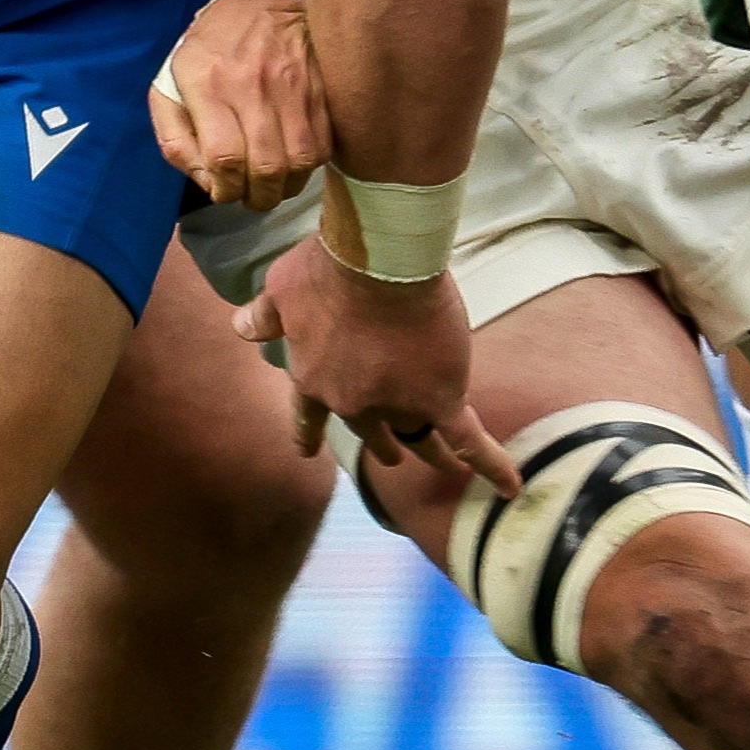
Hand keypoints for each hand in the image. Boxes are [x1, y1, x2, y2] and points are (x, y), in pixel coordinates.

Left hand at [150, 0, 323, 206]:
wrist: (264, 3)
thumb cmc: (210, 49)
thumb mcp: (171, 82)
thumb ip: (175, 137)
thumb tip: (205, 180)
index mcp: (208, 83)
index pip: (224, 158)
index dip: (225, 188)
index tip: (224, 190)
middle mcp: (253, 85)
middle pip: (266, 168)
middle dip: (257, 197)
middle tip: (251, 196)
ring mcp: (292, 86)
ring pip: (300, 161)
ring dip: (286, 186)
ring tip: (273, 184)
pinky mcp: (320, 88)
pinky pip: (323, 144)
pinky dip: (309, 165)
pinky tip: (293, 161)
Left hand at [236, 238, 519, 493]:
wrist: (378, 263)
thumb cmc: (327, 268)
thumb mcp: (281, 289)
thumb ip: (263, 315)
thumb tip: (240, 326)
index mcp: (314, 380)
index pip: (308, 416)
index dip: (308, 433)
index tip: (306, 450)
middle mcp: (354, 404)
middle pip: (370, 432)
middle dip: (382, 445)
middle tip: (391, 456)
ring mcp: (400, 405)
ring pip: (417, 436)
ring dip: (429, 451)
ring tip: (443, 463)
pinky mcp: (441, 398)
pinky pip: (468, 439)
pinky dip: (489, 464)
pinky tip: (509, 485)